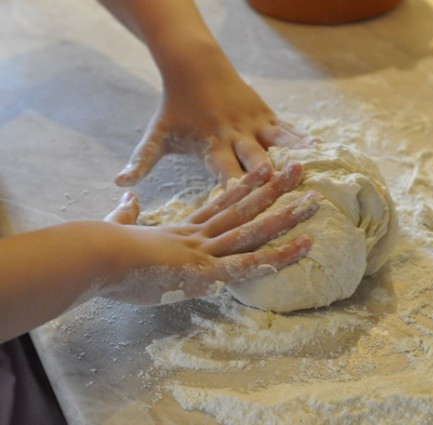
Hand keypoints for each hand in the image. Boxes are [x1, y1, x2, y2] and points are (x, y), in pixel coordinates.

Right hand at [104, 163, 318, 304]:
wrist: (93, 254)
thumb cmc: (100, 246)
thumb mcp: (117, 227)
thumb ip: (127, 214)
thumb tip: (128, 196)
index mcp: (183, 228)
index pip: (221, 202)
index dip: (244, 186)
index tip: (264, 169)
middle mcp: (200, 235)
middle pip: (245, 208)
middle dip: (275, 189)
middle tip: (300, 170)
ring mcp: (206, 251)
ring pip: (255, 230)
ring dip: (287, 216)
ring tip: (314, 202)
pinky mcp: (206, 272)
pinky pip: (251, 264)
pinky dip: (279, 256)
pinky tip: (305, 247)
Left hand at [114, 42, 309, 186]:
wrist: (193, 64)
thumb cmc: (175, 108)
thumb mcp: (158, 135)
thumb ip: (142, 161)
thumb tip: (118, 185)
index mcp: (211, 146)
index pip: (225, 172)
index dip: (236, 189)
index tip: (245, 211)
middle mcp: (234, 136)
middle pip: (255, 158)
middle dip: (271, 175)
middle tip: (288, 192)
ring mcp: (253, 123)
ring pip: (278, 141)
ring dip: (295, 156)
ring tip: (314, 170)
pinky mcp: (265, 114)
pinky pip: (288, 128)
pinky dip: (304, 139)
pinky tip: (323, 150)